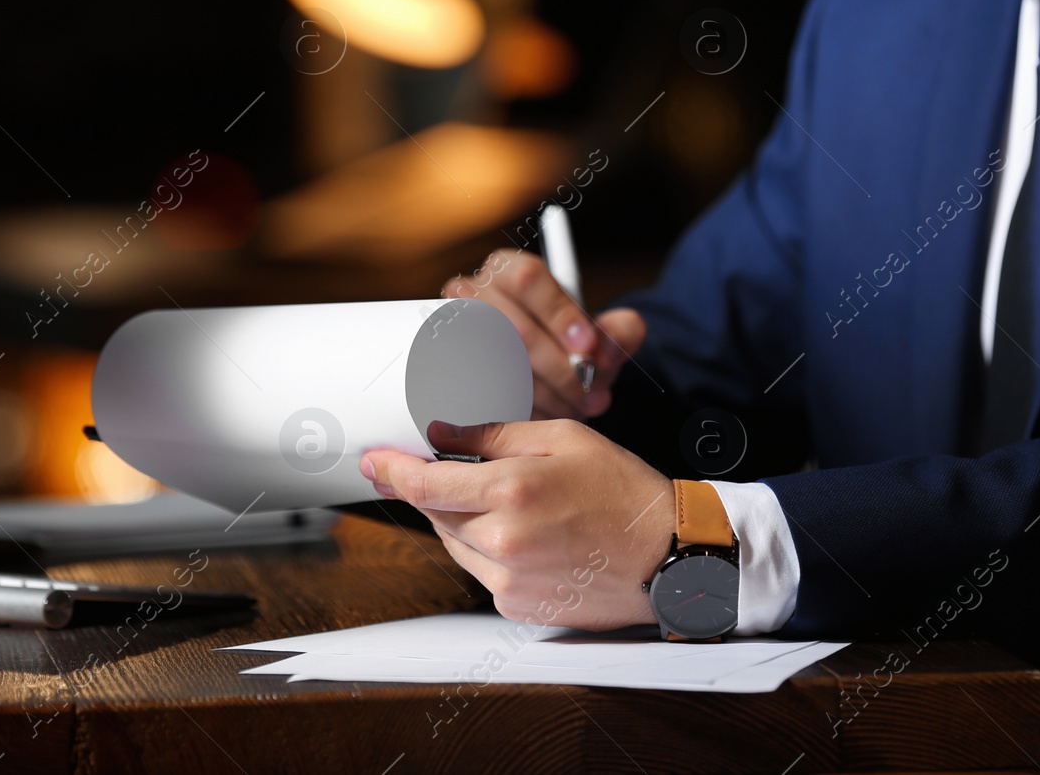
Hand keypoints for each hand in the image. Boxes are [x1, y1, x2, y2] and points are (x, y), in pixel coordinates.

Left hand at [360, 419, 674, 631]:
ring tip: (514, 503)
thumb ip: (494, 435)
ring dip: (464, 520)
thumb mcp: (562, 439)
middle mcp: (502, 541)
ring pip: (454, 544)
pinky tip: (528, 535)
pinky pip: (480, 570)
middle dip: (439, 489)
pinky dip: (488, 549)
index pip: (424, 485)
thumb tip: (440, 433)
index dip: (390, 471)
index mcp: (512, 492)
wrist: (667, 556)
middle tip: (469, 472)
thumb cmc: (622, 491)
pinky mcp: (515, 606)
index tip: (372, 461)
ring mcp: (508, 580)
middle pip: (436, 514)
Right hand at [444, 249, 647, 419]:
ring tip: (574, 407)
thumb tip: (607, 351)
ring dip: (543, 395)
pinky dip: (518, 410)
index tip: (588, 345)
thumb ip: (620, 332)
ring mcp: (453, 335)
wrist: (542, 372)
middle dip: (559, 368)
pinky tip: (544, 415)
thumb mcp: (602, 334)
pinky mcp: (447, 373)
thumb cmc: (568, 346)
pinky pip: (480, 395)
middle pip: (512, 327)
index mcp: (510, 270)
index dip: (559, 313)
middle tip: (589, 392)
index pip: (528, 278)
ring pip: (496, 366)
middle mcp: (474, 295)